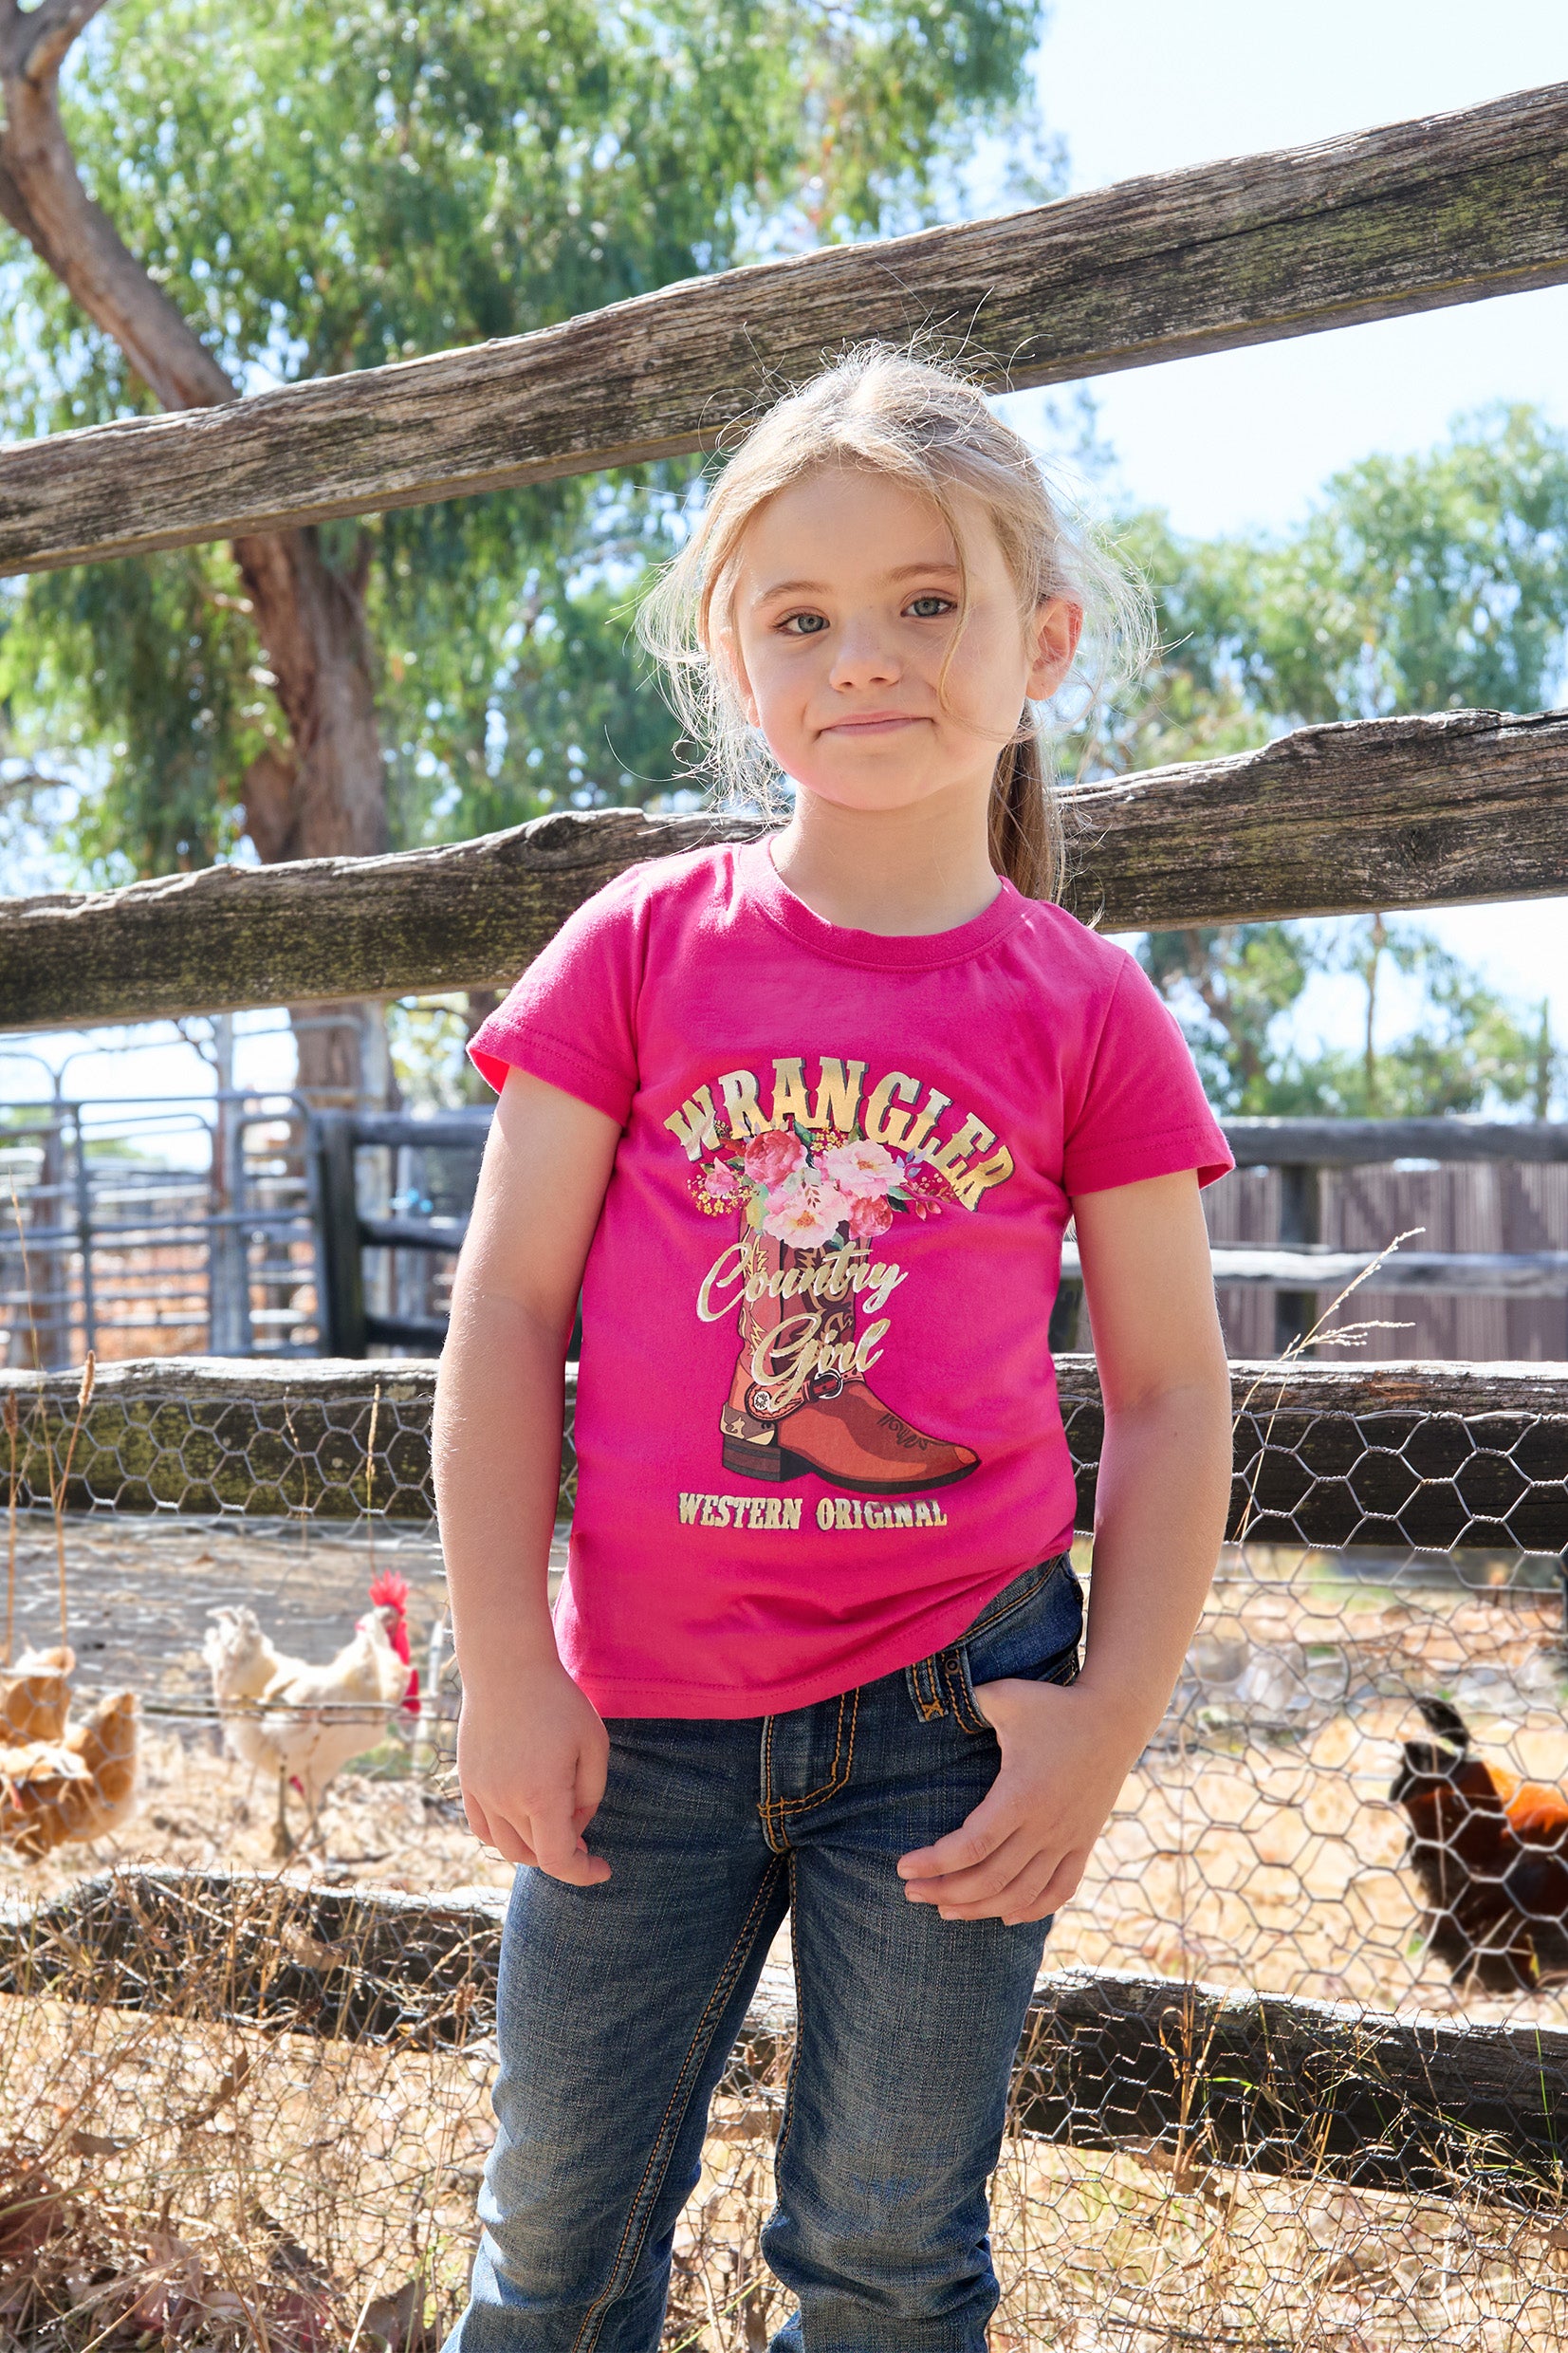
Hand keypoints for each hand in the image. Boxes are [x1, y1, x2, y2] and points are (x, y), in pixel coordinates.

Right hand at [456, 1655, 610, 1885]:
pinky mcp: (467, 1781)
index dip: (583, 1873)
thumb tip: (575, 1826)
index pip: (558, 1860)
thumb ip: (590, 1794)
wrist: (506, 1667)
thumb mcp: (594, 1744)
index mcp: (541, 1795)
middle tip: (584, 1832)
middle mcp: (505, 1801)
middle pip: (535, 1854)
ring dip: (534, 1848)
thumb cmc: (558, 1702)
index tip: (604, 1868)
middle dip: (565, 1850)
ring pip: (507, 1846)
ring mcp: (481, 1793)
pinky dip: (504, 1836)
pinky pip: (483, 1828)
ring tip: (555, 1826)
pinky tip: (524, 1821)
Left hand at [896, 1678, 1136, 1925]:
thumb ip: (967, 1702)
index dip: (934, 1863)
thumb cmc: (1053, 1704)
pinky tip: (1006, 1915)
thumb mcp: (1005, 1696)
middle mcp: (1045, 1825)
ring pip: (1021, 1893)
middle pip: (990, 1879)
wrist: (1115, 1717)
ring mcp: (1067, 1838)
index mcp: (1021, 1795)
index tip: (904, 1868)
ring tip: (945, 1910)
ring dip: (980, 1908)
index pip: (971, 1847)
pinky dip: (1032, 1909)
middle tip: (912, 1893)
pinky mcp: (1083, 1842)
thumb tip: (931, 1703)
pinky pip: (1060, 1890)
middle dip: (945, 1892)